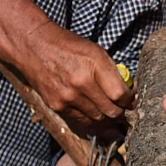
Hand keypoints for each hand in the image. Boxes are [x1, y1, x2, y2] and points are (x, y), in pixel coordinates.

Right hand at [15, 23, 132, 131]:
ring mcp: (67, 97)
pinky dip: (89, 116)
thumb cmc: (69, 47)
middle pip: (111, 111)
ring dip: (106, 116)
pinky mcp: (57, 106)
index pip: (120, 95)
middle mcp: (81, 83)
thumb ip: (112, 72)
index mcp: (94, 65)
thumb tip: (128, 93)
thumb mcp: (96, 51)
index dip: (129, 101)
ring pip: (97, 119)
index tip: (131, 100)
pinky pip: (81, 119)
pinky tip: (91, 108)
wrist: (34, 46)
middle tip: (123, 109)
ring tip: (108, 109)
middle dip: (121, 112)